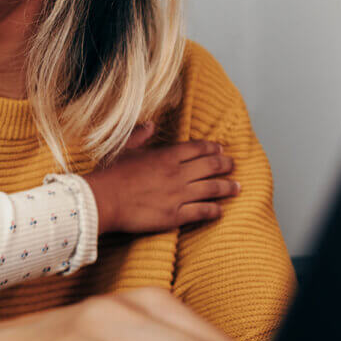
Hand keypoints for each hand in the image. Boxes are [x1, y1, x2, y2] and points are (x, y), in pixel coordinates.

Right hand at [83, 124, 238, 234]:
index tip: (221, 150)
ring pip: (212, 189)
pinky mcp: (174, 215)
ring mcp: (178, 195)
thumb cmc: (111, 174)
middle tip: (234, 165)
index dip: (213, 148)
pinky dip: (214, 210)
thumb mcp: (125, 148)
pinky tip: (221, 211)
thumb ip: (141, 135)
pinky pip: (202, 212)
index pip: (198, 149)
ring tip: (237, 187)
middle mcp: (177, 173)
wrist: (103, 200)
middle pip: (211, 166)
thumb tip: (151, 124)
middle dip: (226, 165)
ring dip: (227, 187)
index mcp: (166, 155)